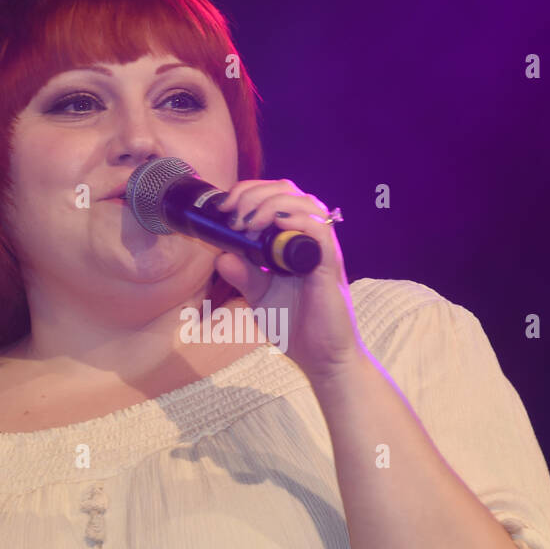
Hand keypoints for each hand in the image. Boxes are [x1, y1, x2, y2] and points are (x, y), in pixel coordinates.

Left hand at [213, 178, 367, 384]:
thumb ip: (242, 275)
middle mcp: (309, 239)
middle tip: (233, 214)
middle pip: (288, 190)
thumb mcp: (260, 297)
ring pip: (305, 202)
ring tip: (248, 223)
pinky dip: (295, 221)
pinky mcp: (330, 265)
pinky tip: (274, 227)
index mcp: (293, 240)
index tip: (224, 209)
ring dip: (271, 204)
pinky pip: (318, 229)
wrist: (323, 358)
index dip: (248, 192)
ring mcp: (322, 250)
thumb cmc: (297, 325)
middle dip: (254, 193)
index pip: (275, 196)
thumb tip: (220, 255)